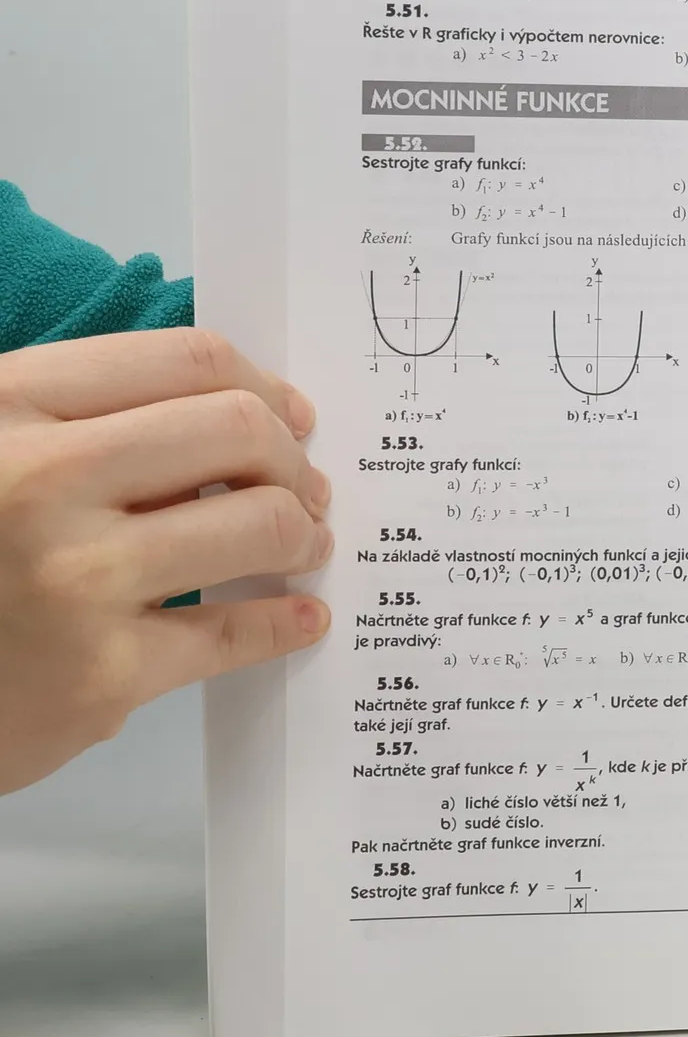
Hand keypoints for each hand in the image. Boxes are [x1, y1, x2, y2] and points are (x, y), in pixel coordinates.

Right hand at [0, 328, 331, 794]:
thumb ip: (83, 421)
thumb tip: (235, 416)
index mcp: (9, 407)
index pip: (189, 359)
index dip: (263, 384)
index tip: (291, 412)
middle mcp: (40, 481)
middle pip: (238, 431)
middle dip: (292, 459)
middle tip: (307, 485)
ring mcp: (74, 579)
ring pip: (259, 524)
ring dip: (302, 534)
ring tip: (304, 544)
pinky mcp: (99, 677)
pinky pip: (232, 634)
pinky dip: (284, 623)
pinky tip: (301, 616)